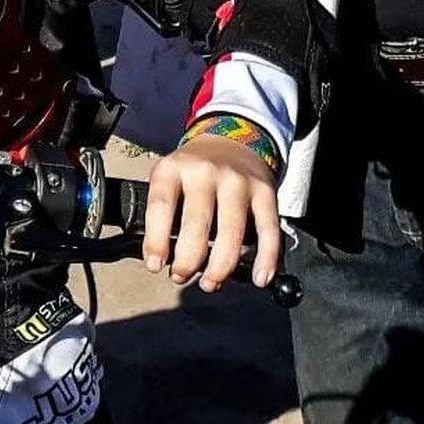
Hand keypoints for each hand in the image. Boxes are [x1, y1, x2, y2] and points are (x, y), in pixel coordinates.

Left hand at [142, 136, 281, 292]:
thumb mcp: (169, 175)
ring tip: (210, 283)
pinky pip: (268, 231)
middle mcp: (205, 172)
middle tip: (181, 276)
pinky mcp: (265, 192)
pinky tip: (258, 278)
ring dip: (220, 267)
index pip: (161, 206)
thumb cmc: (195, 169)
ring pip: (231, 233)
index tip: (156, 265)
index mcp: (173, 168)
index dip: (156, 240)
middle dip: (187, 260)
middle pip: (196, 224)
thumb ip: (163, 210)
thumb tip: (158, 258)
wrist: (232, 140)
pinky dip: (266, 259)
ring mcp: (237, 181)